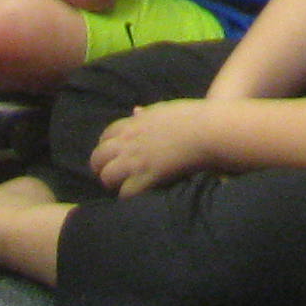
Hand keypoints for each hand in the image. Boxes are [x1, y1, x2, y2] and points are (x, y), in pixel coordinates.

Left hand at [89, 97, 220, 194]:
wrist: (206, 131)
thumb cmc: (191, 116)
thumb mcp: (163, 109)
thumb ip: (146, 113)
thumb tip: (135, 111)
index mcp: (133, 123)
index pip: (105, 136)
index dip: (107, 147)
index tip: (114, 155)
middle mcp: (129, 141)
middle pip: (98, 157)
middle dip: (101, 168)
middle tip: (113, 176)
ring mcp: (136, 160)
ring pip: (107, 177)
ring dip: (113, 184)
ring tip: (123, 188)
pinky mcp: (147, 177)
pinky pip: (126, 193)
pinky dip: (129, 196)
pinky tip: (138, 195)